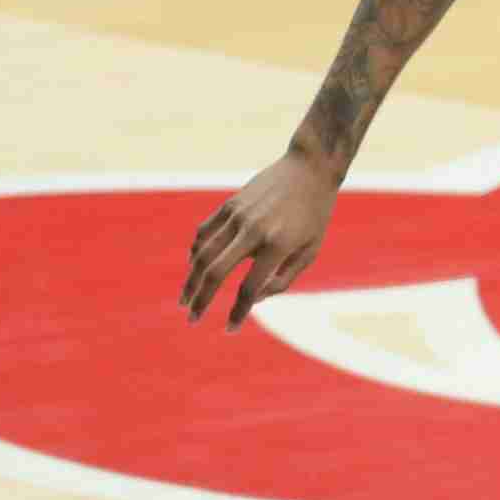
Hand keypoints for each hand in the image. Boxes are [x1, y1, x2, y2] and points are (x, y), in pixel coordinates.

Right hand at [182, 151, 341, 330]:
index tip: (230, 330)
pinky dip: (195, 252)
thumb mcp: (309, 252)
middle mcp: (253, 230)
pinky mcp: (230, 204)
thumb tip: (252, 300)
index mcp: (277, 245)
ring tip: (185, 300)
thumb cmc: (314, 215)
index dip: (237, 313)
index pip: (248, 289)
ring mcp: (237, 215)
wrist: (309, 169)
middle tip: (192, 320)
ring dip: (191, 280)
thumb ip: (282, 280)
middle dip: (200, 300)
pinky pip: (205, 232)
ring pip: (203, 253)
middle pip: (215, 271)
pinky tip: (193, 267)